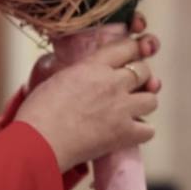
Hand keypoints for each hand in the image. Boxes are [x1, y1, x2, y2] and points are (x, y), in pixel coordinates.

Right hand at [15, 25, 161, 170]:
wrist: (38, 143)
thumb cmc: (38, 112)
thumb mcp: (56, 78)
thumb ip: (80, 71)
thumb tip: (87, 73)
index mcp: (93, 66)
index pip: (128, 46)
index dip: (133, 51)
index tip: (129, 58)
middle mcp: (112, 82)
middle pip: (144, 71)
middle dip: (140, 78)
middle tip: (128, 88)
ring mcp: (121, 108)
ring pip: (152, 99)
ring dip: (143, 104)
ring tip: (130, 111)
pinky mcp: (125, 133)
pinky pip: (149, 130)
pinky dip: (141, 132)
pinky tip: (128, 132)